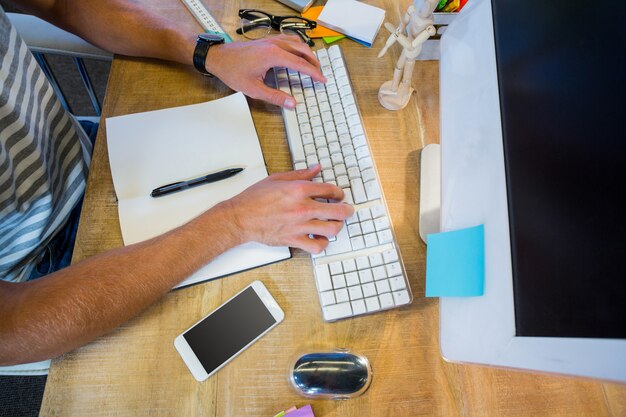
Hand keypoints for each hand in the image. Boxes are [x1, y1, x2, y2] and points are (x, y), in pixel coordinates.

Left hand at [206, 35, 325, 108]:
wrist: (218, 57)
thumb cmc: (232, 71)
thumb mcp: (254, 89)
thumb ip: (275, 97)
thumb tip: (291, 104)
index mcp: (273, 56)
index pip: (301, 64)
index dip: (314, 73)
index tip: (322, 80)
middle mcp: (275, 45)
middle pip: (303, 51)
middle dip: (314, 63)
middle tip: (320, 74)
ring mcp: (271, 40)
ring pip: (297, 42)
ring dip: (307, 53)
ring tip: (312, 65)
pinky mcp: (267, 40)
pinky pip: (288, 39)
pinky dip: (298, 47)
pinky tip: (297, 53)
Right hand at [220, 165, 353, 252]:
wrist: (240, 218)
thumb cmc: (255, 199)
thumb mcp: (277, 179)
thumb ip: (300, 174)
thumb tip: (316, 168)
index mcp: (299, 190)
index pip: (330, 190)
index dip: (339, 193)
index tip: (338, 195)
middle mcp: (302, 208)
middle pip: (338, 211)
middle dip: (347, 210)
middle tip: (347, 210)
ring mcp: (300, 225)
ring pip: (332, 229)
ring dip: (337, 226)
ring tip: (335, 224)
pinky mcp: (294, 239)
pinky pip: (317, 246)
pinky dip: (322, 243)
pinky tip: (320, 238)